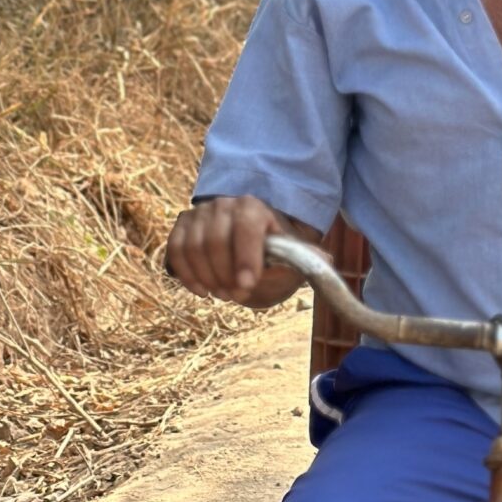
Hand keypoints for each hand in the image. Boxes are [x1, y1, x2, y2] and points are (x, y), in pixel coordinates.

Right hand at [165, 196, 309, 305]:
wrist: (246, 237)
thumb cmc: (270, 247)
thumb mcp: (289, 251)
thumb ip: (304, 257)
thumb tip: (326, 262)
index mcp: (253, 207)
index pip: (246, 226)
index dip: (245, 257)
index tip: (248, 285)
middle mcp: (223, 204)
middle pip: (215, 240)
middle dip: (225, 275)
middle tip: (237, 296)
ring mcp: (199, 214)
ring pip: (193, 247)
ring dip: (207, 277)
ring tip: (223, 294)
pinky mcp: (181, 226)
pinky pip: (175, 250)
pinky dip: (186, 274)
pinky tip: (202, 292)